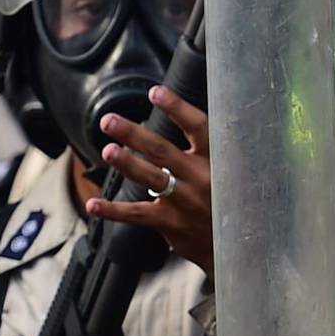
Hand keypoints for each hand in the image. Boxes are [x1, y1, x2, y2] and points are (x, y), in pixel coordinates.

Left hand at [90, 84, 215, 275]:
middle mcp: (202, 177)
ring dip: (127, 163)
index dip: (176, 108)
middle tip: (108, 120)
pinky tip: (93, 204)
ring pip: (150, 178)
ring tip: (107, 151)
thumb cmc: (231, 198)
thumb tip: (187, 117)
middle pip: (162, 150)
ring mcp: (186, 201)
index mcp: (217, 159)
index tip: (155, 92)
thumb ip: (213, 147)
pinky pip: (138, 215)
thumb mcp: (234, 169)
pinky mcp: (172, 223)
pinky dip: (113, 210)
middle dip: (133, 133)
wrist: (241, 244)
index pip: (197, 127)